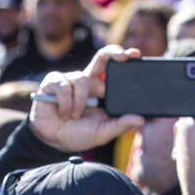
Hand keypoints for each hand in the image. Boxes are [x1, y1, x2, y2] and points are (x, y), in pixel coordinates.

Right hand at [29, 45, 145, 153]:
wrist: (53, 141)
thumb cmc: (78, 135)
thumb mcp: (103, 132)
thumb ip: (120, 126)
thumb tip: (140, 119)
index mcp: (100, 90)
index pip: (113, 69)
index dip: (123, 58)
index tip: (135, 55)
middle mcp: (87, 81)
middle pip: (101, 57)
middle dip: (113, 52)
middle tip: (122, 56)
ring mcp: (70, 79)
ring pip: (81, 79)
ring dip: (80, 102)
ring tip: (74, 116)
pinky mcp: (53, 82)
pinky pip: (64, 86)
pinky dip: (65, 103)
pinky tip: (63, 113)